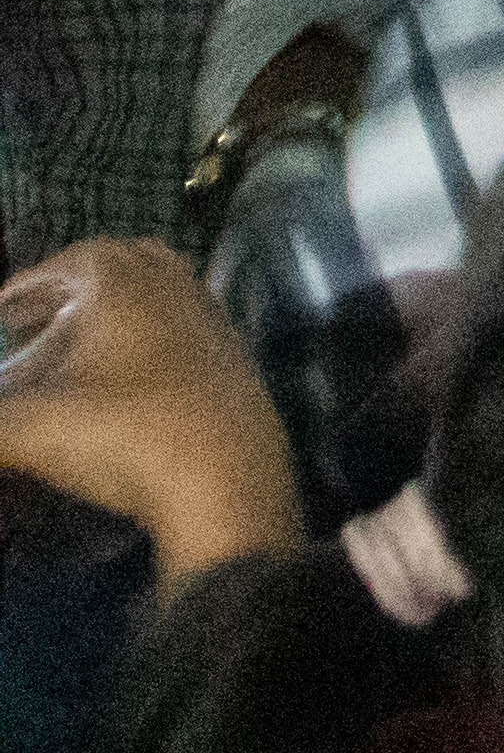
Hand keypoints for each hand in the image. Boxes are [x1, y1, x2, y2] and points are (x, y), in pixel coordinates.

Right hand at [0, 241, 299, 586]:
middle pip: (104, 272)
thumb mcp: (25, 427)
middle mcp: (171, 279)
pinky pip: (175, 330)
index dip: (17, 295)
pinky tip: (115, 388)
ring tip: (63, 363)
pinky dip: (139, 345)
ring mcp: (210, 314)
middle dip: (60, 299)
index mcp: (120, 274)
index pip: (53, 268)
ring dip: (102, 321)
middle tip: (25, 336)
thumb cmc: (122, 436)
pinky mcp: (232, 355)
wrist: (227, 484)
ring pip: (145, 299)